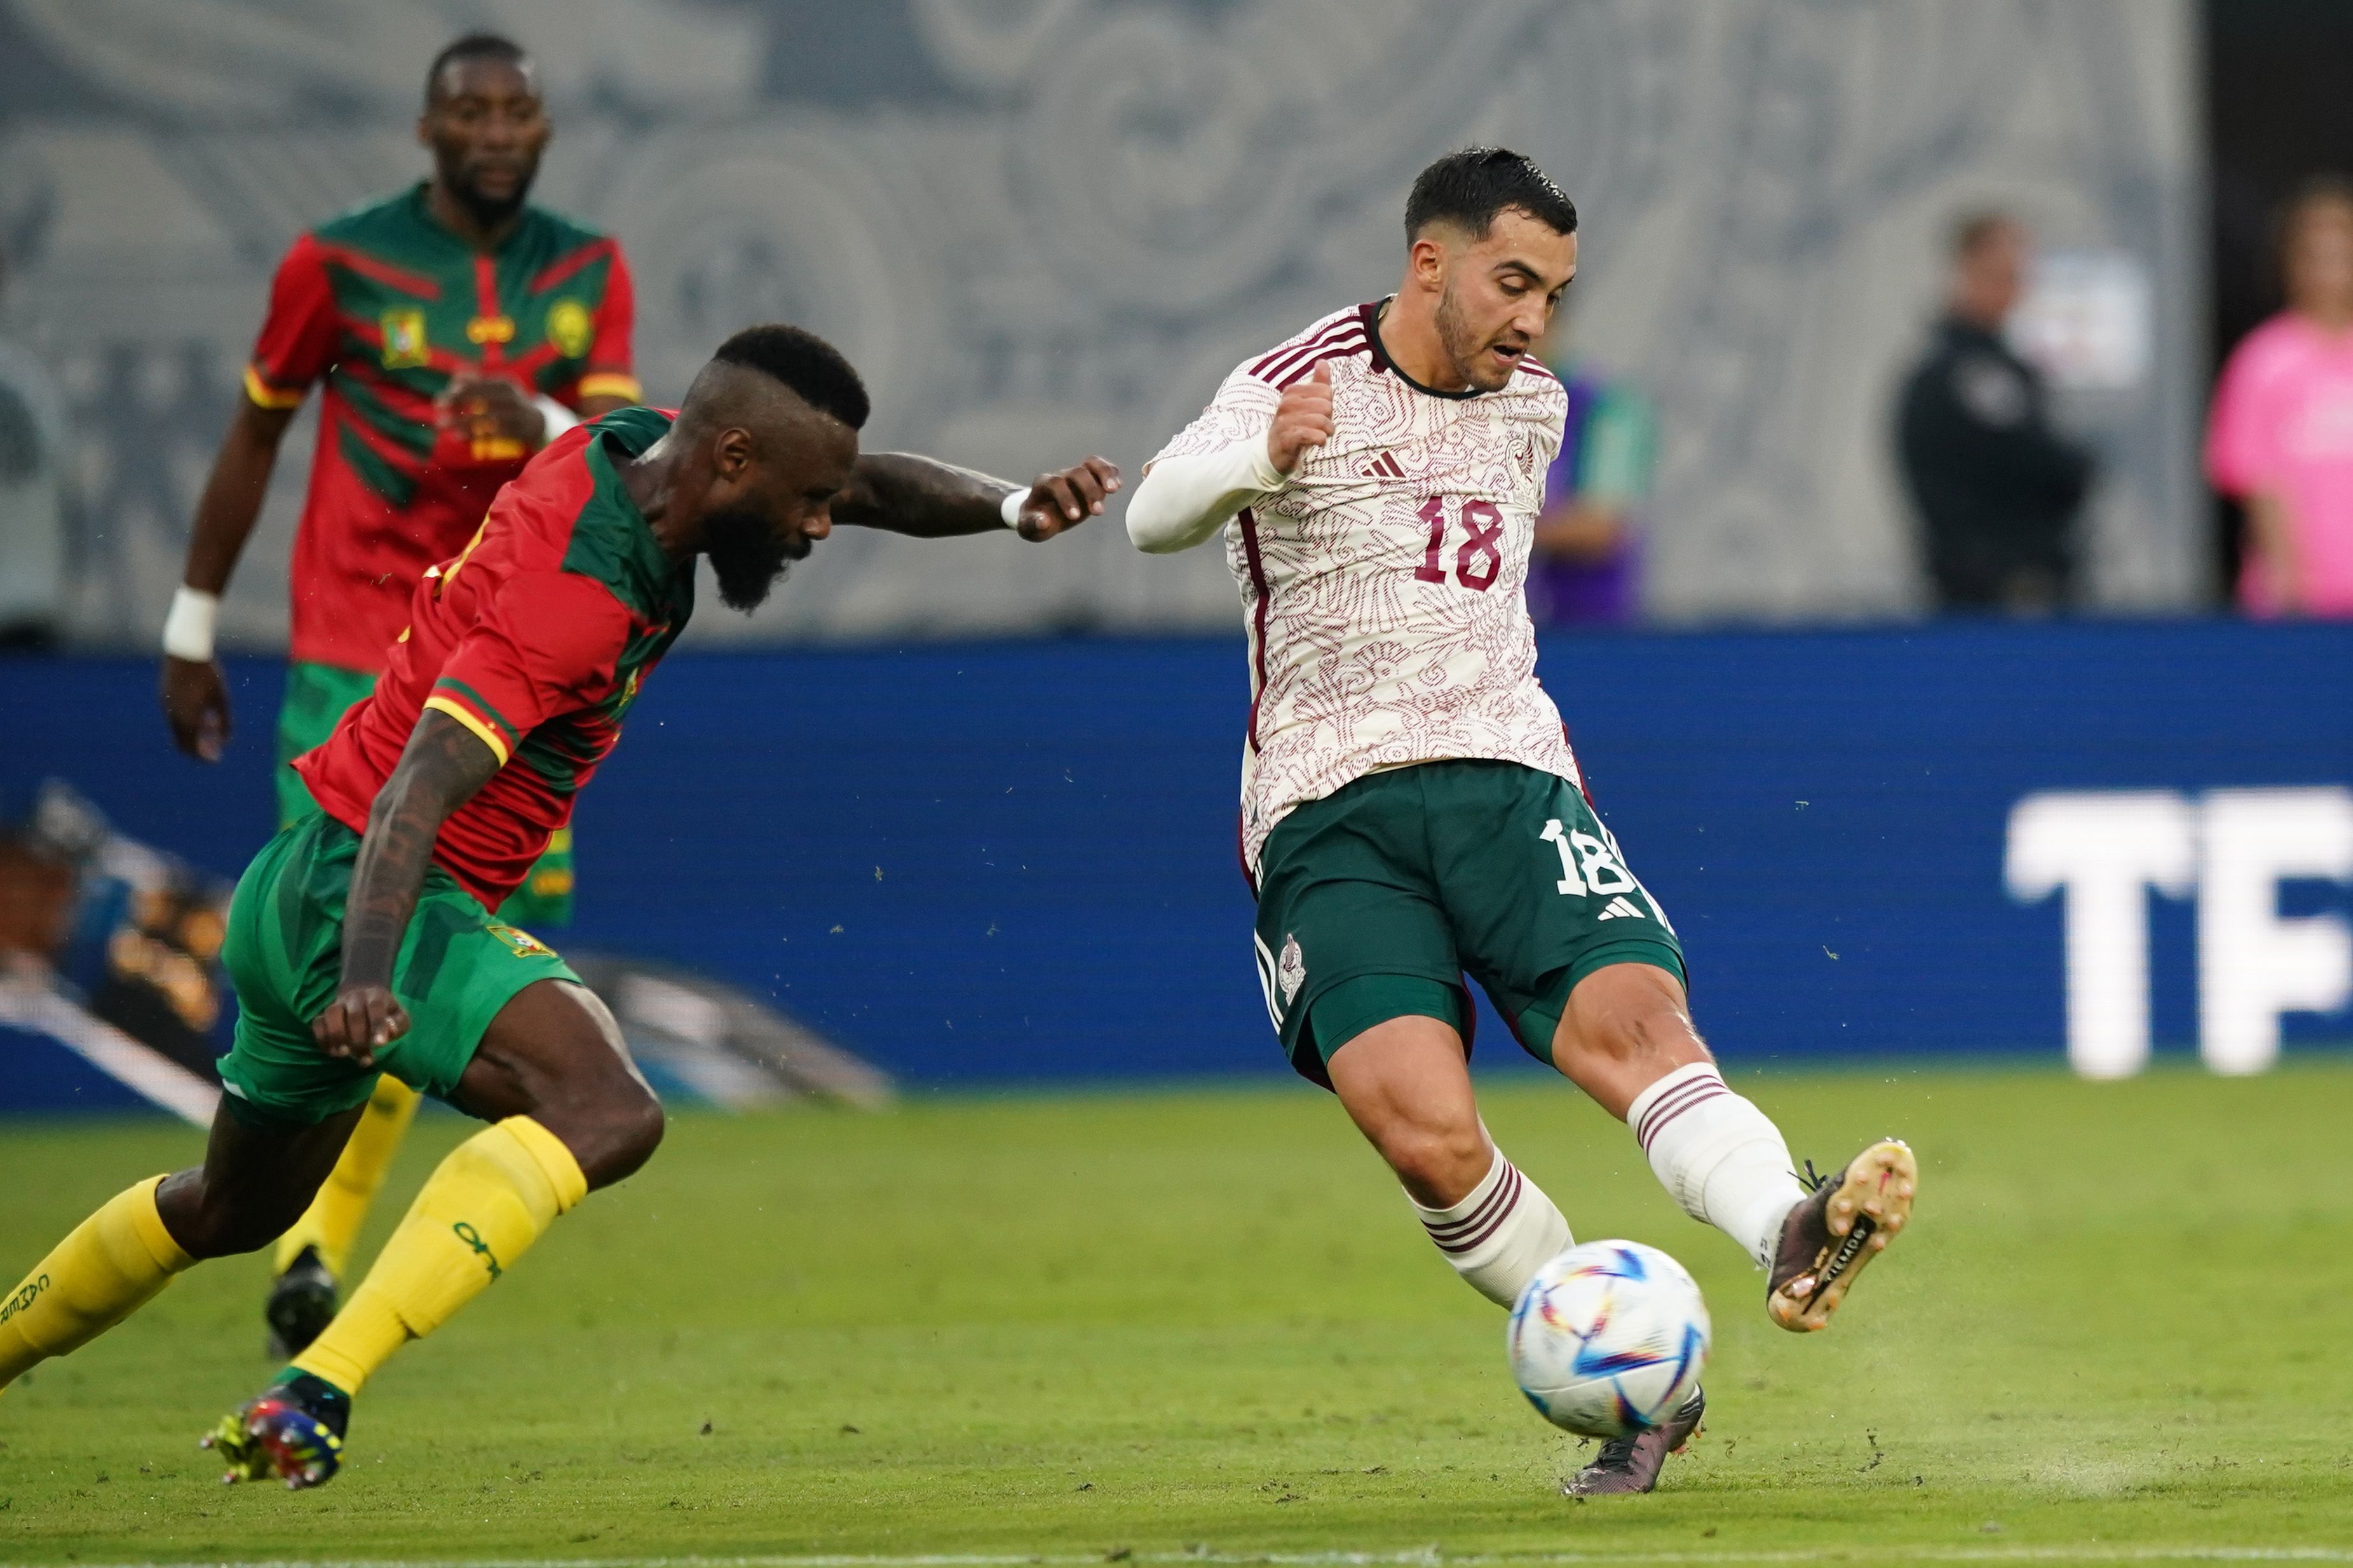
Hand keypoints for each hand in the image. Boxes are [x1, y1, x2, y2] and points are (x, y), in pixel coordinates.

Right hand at [160, 656, 231, 761]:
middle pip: (182, 743)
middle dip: (198, 748)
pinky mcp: (163, 698)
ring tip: (213, 724)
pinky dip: (188, 722)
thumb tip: (228, 741)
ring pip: (178, 731)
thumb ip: (225, 721)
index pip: (193, 748)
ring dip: (195, 733)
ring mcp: (165, 706)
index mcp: (187, 717)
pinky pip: (174, 718)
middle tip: (214, 749)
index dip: (205, 756)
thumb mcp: (222, 697)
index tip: (217, 759)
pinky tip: (204, 713)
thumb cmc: (208, 673)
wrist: (185, 651)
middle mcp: (172, 715)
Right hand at [311, 984, 408, 1068]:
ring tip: (344, 1054)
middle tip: (365, 1060)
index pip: (376, 1007)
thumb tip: (390, 1031)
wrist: (364, 993)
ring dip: (336, 1036)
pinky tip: (331, 1052)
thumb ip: (398, 1023)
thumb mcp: (398, 1016)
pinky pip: (317, 1023)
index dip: (377, 1025)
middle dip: (359, 1039)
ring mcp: (337, 1004)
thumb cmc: (385, 1011)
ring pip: (332, 1014)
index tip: (380, 1044)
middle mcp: (355, 997)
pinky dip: (321, 1038)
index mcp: (376, 996)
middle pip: (354, 1015)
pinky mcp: (324, 1014)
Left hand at [435, 375, 545, 449]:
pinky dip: (476, 435)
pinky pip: (494, 434)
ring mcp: (517, 415)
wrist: (539, 422)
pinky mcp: (519, 432)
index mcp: (505, 384)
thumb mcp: (497, 388)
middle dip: (459, 402)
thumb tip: (456, 375)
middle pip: (482, 399)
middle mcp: (512, 398)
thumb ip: (477, 382)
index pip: (480, 384)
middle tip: (438, 408)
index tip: (443, 397)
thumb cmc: (510, 403)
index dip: (461, 390)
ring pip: (487, 418)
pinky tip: (460, 436)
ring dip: (464, 421)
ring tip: (444, 425)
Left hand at [1013, 456, 1121, 539]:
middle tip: (1098, 513)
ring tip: (1114, 490)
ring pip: (1091, 463)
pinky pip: (1102, 468)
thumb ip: (1033, 524)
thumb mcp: (1029, 527)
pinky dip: (1111, 473)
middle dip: (1089, 491)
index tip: (1075, 517)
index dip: (1066, 498)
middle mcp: (1061, 476)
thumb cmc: (1035, 521)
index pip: (1056, 484)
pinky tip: (1118, 486)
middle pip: (1077, 473)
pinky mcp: (1089, 478)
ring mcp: (1076, 475)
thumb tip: (1043, 521)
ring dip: (1105, 475)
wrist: (1040, 513)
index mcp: (1043, 485)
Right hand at [1265, 360, 1334, 475]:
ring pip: (1320, 419)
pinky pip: (1309, 434)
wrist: (1273, 454)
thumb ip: (1317, 383)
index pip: (1325, 390)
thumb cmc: (1294, 426)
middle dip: (1329, 417)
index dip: (1328, 402)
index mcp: (1292, 392)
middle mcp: (1287, 404)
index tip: (1323, 412)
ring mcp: (1285, 422)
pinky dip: (1319, 438)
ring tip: (1324, 434)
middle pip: (1325, 405)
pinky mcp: (1285, 439)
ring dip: (1327, 430)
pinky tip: (1320, 442)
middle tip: (1324, 426)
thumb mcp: (1305, 403)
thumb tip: (1322, 362)